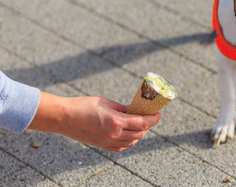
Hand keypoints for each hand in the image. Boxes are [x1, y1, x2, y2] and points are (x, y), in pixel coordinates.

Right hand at [29, 92, 160, 150]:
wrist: (63, 117)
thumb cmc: (83, 105)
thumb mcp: (107, 103)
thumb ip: (124, 109)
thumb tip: (136, 110)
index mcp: (116, 122)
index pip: (142, 123)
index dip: (153, 119)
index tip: (158, 114)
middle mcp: (114, 134)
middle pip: (140, 133)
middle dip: (148, 125)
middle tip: (150, 117)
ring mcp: (108, 142)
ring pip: (133, 141)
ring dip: (140, 133)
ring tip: (140, 123)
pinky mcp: (102, 145)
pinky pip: (122, 146)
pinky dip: (130, 140)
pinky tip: (129, 133)